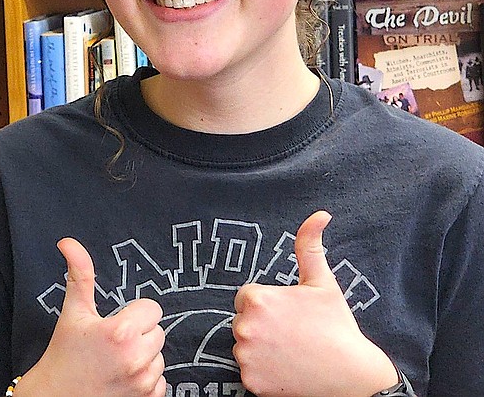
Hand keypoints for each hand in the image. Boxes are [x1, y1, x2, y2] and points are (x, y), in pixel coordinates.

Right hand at [15, 238, 165, 396]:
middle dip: (139, 334)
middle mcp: (135, 359)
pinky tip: (122, 378)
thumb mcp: (73, 313)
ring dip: (143, 356)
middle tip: (113, 343)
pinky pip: (160, 381)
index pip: (152, 309)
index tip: (116, 323)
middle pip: (158, 331)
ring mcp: (142, 384)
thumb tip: (68, 242)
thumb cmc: (63, 355)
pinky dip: (145, 379)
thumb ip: (80, 274)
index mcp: (120, 332)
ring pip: (159, 356)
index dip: (134, 313)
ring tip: (116, 361)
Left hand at [232, 211, 397, 396]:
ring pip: (244, 345)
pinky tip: (286, 368)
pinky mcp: (250, 382)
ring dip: (260, 347)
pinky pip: (249, 370)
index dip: (268, 303)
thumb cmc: (336, 326)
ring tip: (290, 349)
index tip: (287, 312)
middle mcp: (245, 328)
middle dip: (262, 323)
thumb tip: (320, 215)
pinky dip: (263, 371)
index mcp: (258, 300)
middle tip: (292, 331)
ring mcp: (246, 358)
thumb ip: (310, 245)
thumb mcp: (322, 281)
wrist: (351, 378)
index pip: (247, 296)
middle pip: (243, 320)